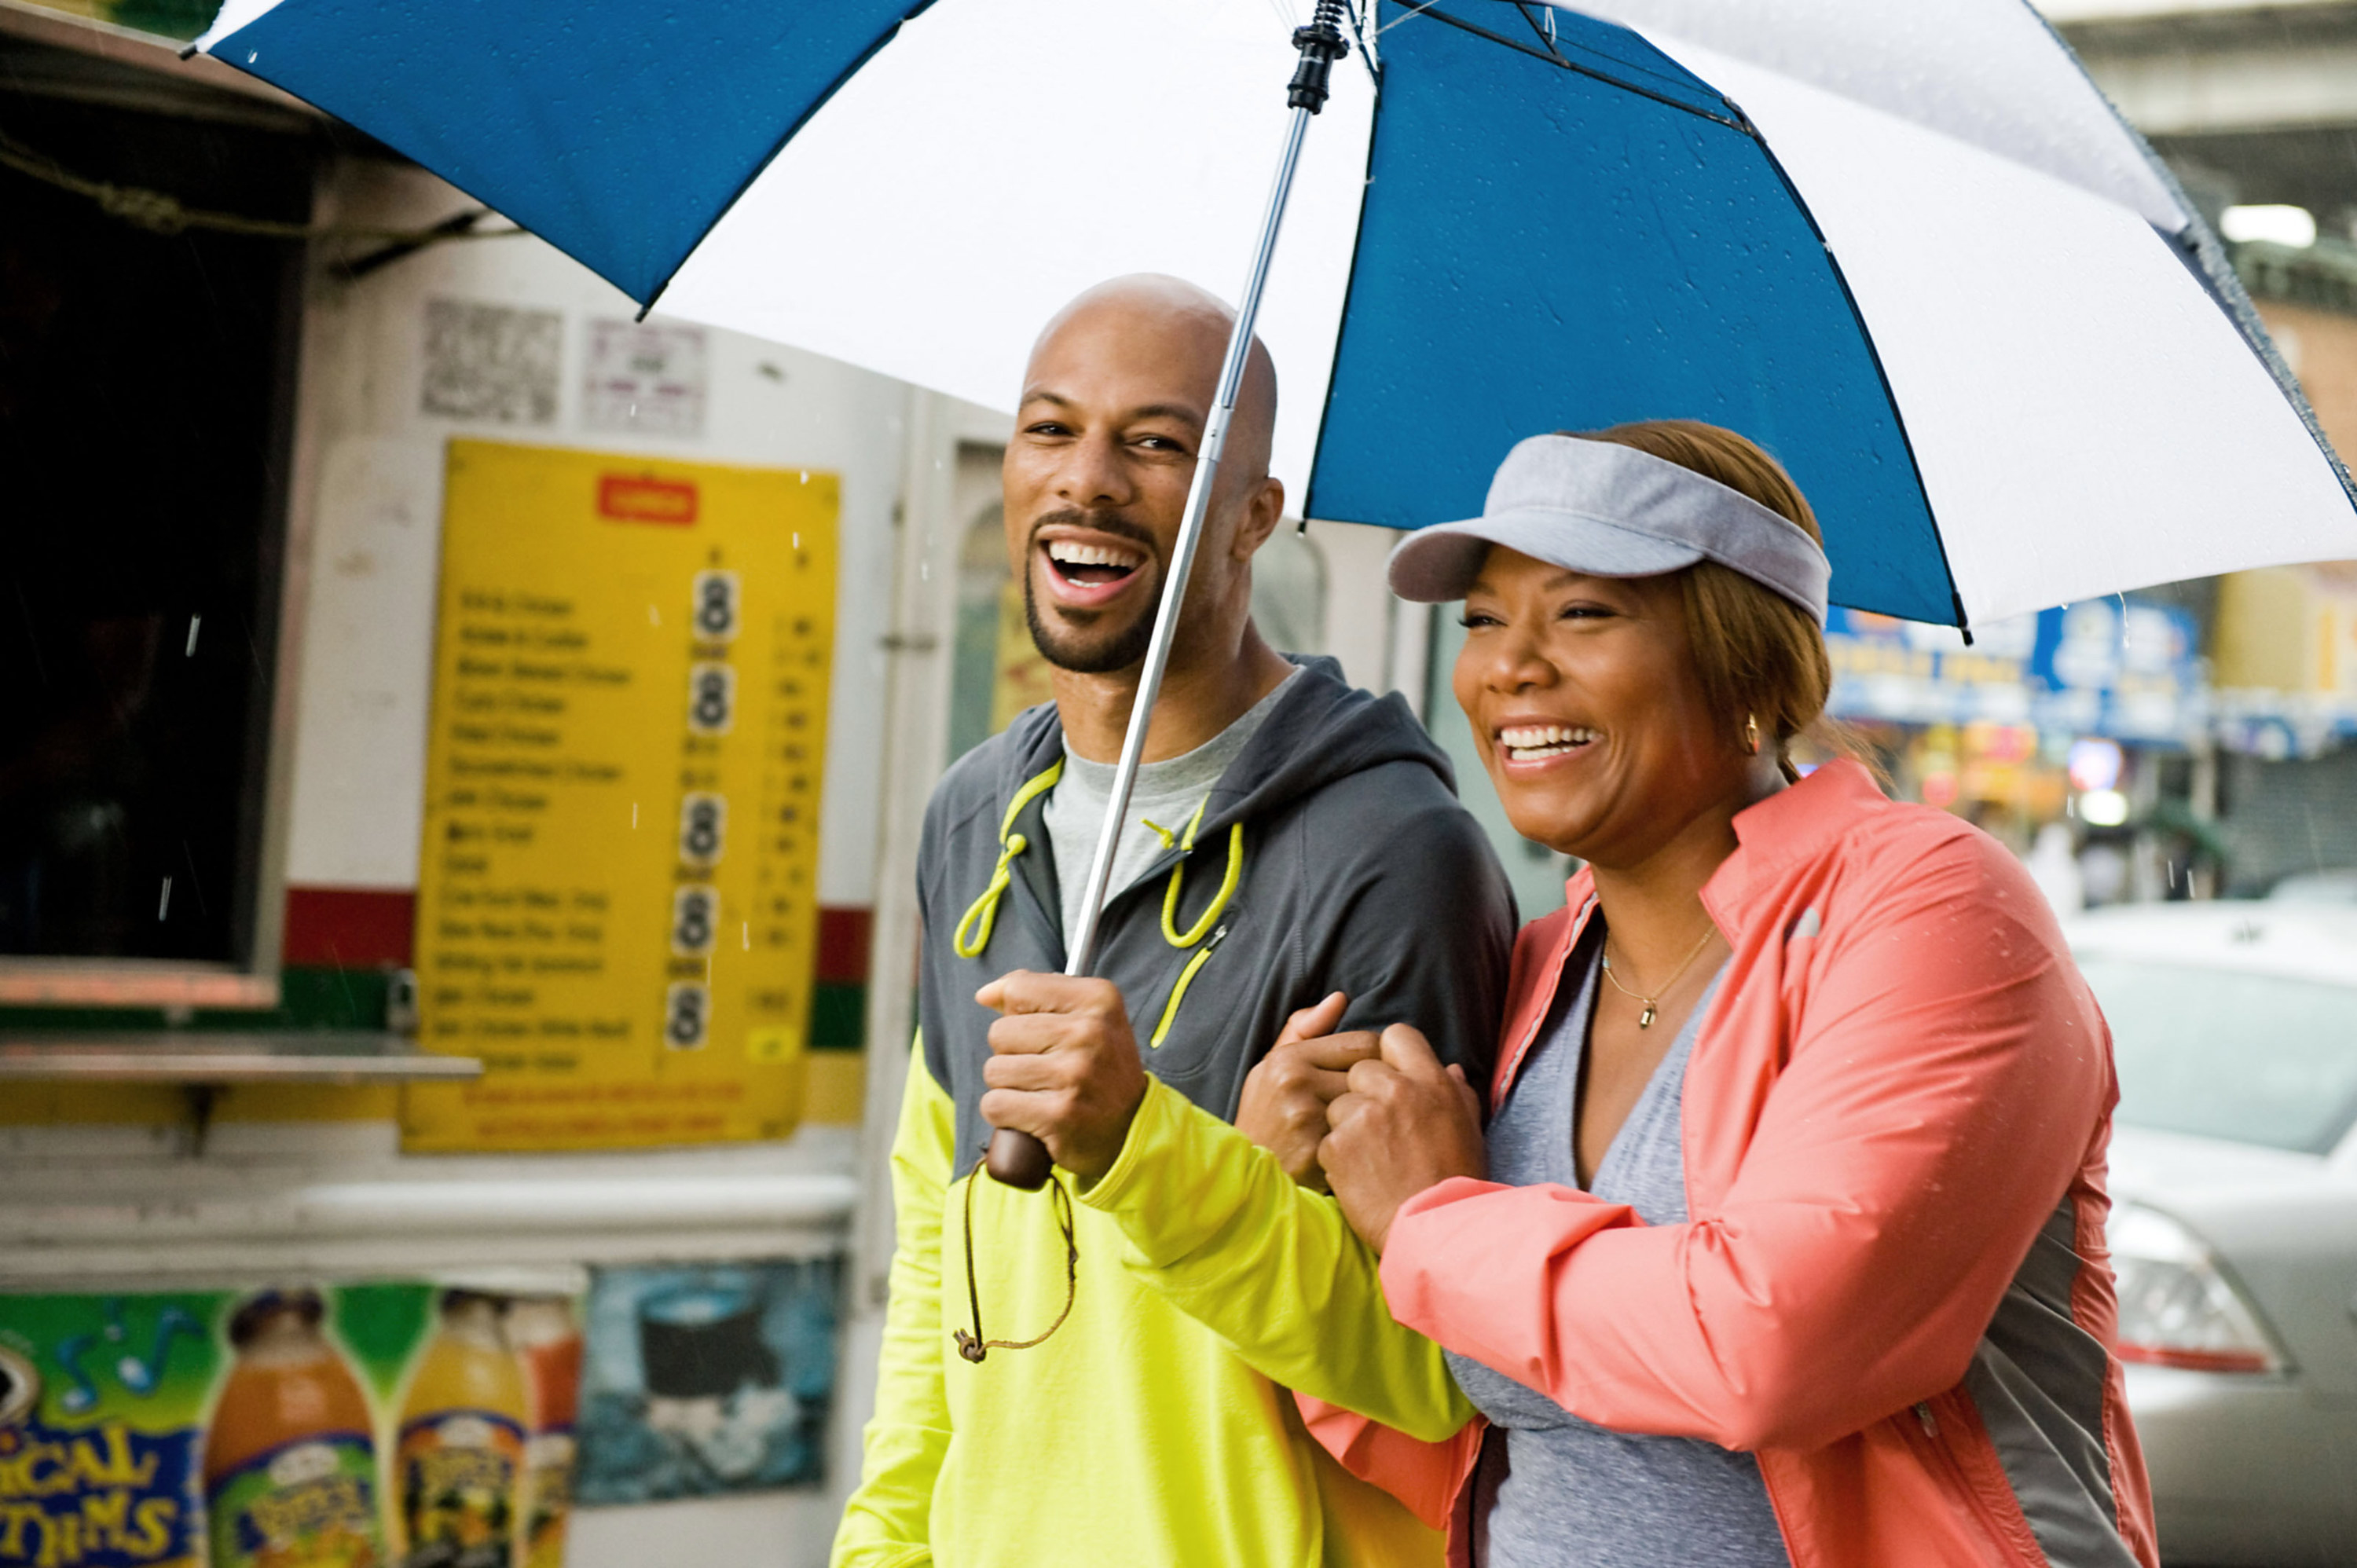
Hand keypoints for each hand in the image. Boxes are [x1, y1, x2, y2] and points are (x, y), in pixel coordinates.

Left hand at [976, 971, 1148, 1182]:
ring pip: (994, 1070)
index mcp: (1099, 999)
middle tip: (1046, 1069)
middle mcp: (1090, 1032)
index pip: (1018, 989)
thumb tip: (985, 994)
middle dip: (1012, 1053)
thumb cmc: (1098, 1069)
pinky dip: (1005, 1115)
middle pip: (1000, 1032)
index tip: (1040, 1032)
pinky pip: (995, 1105)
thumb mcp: (1086, 1017)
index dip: (1017, 1014)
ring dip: (1009, 1086)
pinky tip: (1033, 1114)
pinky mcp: (1058, 1115)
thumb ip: (1035, 994)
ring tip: (1042, 1092)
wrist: (1131, 1129)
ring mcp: (1074, 1074)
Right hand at [1236, 992, 1382, 1189]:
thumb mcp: (1273, 1066)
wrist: (1246, 1173)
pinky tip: (1362, 1151)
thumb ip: (1305, 1029)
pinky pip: (1365, 1140)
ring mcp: (1307, 1119)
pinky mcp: (1318, 1154)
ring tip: (1372, 1128)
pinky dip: (1370, 1145)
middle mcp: (1295, 1083)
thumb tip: (1341, 998)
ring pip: (1373, 1107)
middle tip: (1379, 1105)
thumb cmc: (1265, 1115)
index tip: (1372, 1080)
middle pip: (1374, 1074)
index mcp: (1288, 1057)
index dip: (1377, 1061)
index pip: (1364, 1043)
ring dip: (1378, 1118)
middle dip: (1379, 1090)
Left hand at [1320, 1023, 1485, 1254]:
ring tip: (1371, 1158)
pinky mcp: (1337, 1144)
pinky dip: (1338, 1156)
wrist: (1434, 1230)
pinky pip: (1328, 1137)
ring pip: (1339, 1103)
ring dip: (1348, 1125)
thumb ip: (1456, 1092)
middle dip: (1364, 1093)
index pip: (1396, 1036)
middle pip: (1360, 1068)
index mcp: (1431, 1081)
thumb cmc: (1456, 1180)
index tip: (1389, 1076)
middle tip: (1378, 1127)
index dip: (1389, 1055)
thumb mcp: (1467, 1128)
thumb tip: (1449, 1069)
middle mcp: (1396, 1090)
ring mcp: (1363, 1115)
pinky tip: (1359, 1176)